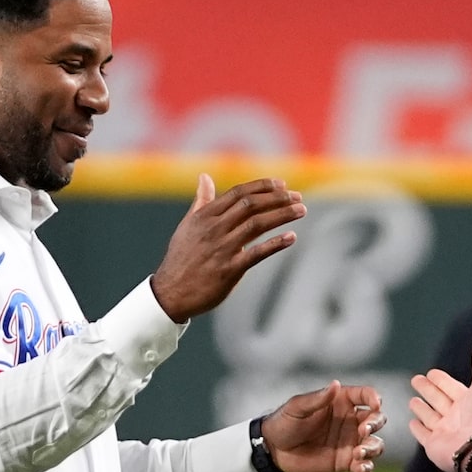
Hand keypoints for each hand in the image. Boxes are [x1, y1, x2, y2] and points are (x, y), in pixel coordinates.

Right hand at [149, 175, 305, 321]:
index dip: (262, 186)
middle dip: (278, 198)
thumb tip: (204, 177)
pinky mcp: (229, 270)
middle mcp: (214, 229)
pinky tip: (291, 237)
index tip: (282, 184)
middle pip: (251, 205)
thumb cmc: (181, 259)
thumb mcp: (187, 226)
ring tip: (301, 210)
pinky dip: (276, 244)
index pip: (238, 193)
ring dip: (283, 215)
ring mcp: (222, 249)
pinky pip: (257, 253)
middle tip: (297, 197)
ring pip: (257, 224)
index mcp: (205, 216)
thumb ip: (201, 201)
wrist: (170, 294)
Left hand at [261, 381, 385, 471]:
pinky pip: (364, 465)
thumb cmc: (284, 422)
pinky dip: (366, 467)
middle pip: (377, 419)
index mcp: (341, 402)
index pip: (366, 395)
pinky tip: (359, 468)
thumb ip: (317, 399)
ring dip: (373, 447)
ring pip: (375, 443)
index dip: (375, 398)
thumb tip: (336, 384)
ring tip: (358, 453)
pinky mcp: (345, 461)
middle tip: (363, 431)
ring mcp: (349, 442)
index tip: (375, 404)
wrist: (273, 449)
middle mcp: (350, 420)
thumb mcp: (297, 407)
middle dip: (376, 423)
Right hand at [406, 328, 471, 471]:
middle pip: (438, 399)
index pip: (450, 386)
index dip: (441, 379)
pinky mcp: (433, 445)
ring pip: (430, 416)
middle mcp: (455, 416)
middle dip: (427, 389)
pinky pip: (423, 435)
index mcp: (467, 401)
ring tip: (413, 400)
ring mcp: (444, 431)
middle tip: (416, 379)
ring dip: (421, 409)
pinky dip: (417, 428)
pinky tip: (412, 422)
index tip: (432, 372)